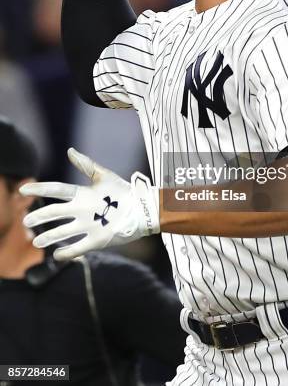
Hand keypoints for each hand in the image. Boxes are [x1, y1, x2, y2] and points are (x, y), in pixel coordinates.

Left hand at [19, 148, 159, 260]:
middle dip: (37, 216)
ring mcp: (89, 226)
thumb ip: (86, 165)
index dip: (39, 188)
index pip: (56, 189)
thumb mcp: (104, 176)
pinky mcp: (97, 241)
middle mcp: (83, 209)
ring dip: (47, 237)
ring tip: (36, 242)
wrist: (145, 210)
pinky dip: (64, 253)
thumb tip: (70, 150)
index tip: (23, 189)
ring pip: (61, 233)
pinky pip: (76, 249)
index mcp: (84, 193)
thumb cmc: (124, 192)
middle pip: (53, 212)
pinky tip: (56, 255)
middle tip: (25, 220)